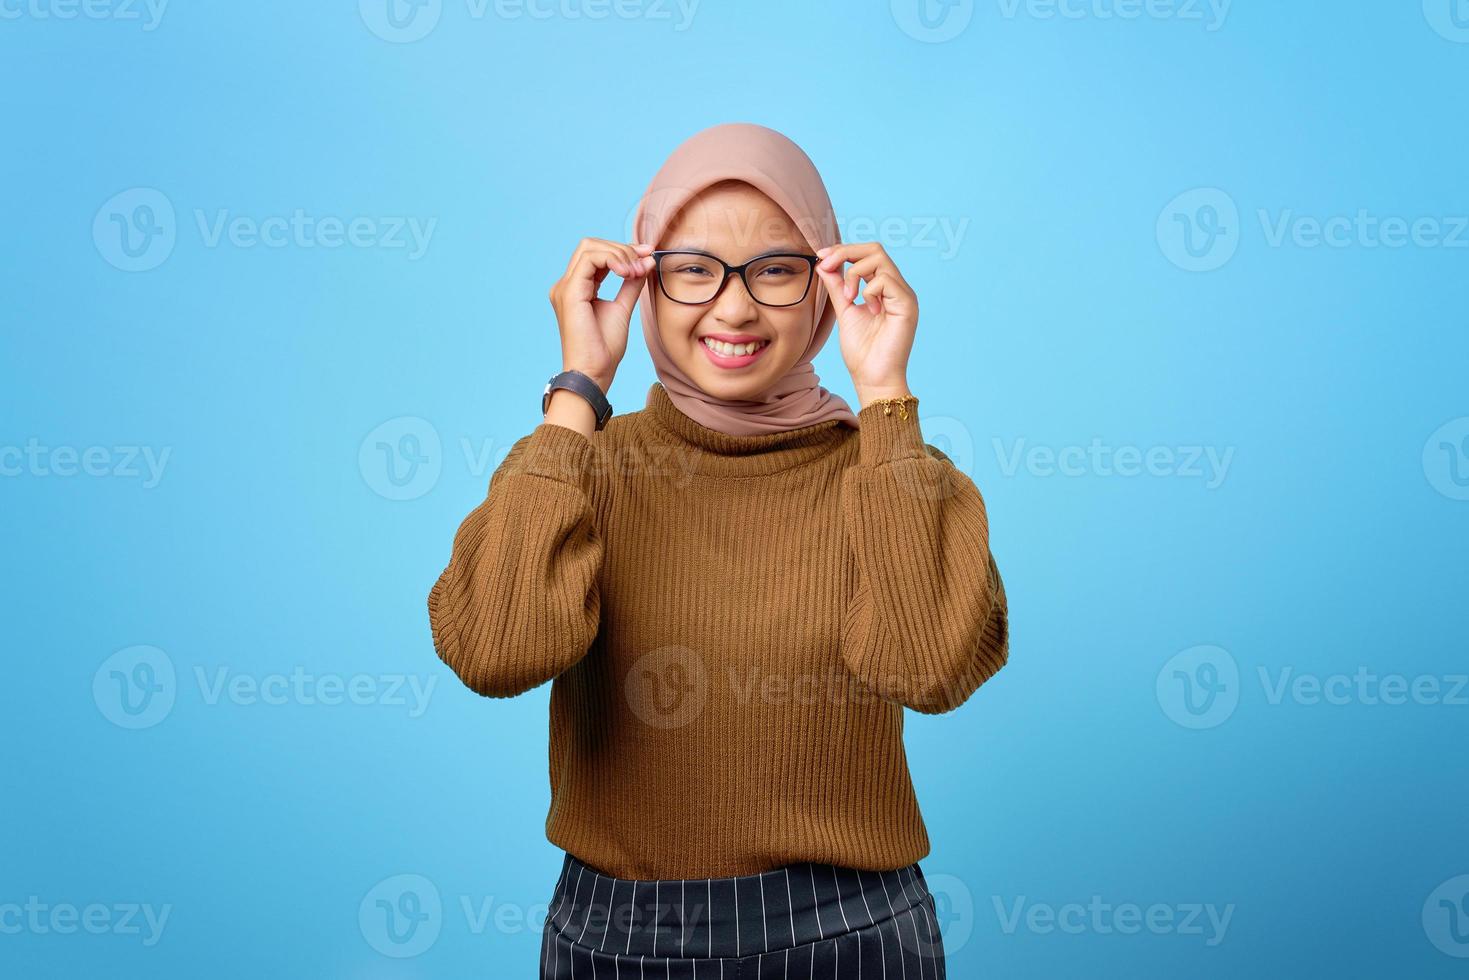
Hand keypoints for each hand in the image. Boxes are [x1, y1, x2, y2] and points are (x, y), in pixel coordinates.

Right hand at [548, 237, 655, 390]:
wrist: (593, 373)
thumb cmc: (604, 350)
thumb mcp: (623, 309)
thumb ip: (631, 284)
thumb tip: (645, 262)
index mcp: (576, 289)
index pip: (596, 254)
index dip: (623, 250)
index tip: (647, 254)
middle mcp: (566, 285)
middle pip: (591, 244)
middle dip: (621, 248)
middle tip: (644, 260)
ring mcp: (565, 287)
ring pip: (589, 247)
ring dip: (619, 254)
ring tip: (636, 272)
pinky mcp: (570, 292)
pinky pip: (590, 259)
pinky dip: (613, 260)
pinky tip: (627, 273)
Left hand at [814, 242, 917, 400]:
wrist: (873, 378)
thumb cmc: (862, 352)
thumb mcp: (844, 312)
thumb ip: (837, 288)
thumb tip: (824, 264)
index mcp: (884, 289)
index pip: (867, 254)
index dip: (843, 250)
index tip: (821, 256)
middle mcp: (897, 288)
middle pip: (875, 248)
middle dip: (845, 251)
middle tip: (827, 264)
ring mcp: (904, 295)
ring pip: (879, 259)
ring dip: (855, 273)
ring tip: (848, 296)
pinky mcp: (908, 304)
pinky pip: (885, 280)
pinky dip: (868, 290)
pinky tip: (868, 309)